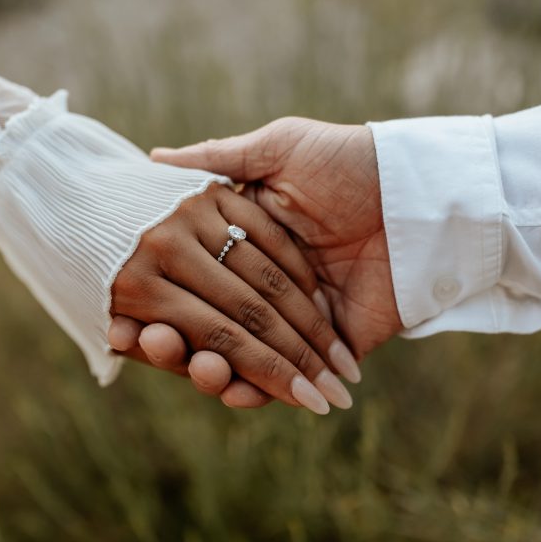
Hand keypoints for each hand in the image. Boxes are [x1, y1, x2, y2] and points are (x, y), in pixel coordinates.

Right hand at [111, 117, 402, 405]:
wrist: (420, 192)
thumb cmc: (348, 160)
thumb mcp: (279, 149)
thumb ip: (219, 159)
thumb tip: (152, 158)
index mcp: (248, 243)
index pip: (191, 282)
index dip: (156, 302)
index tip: (120, 316)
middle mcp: (267, 285)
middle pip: (208, 327)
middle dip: (177, 343)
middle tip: (151, 343)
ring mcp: (299, 319)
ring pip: (242, 360)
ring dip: (213, 372)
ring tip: (199, 367)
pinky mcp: (333, 347)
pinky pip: (291, 380)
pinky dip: (262, 392)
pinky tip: (236, 388)